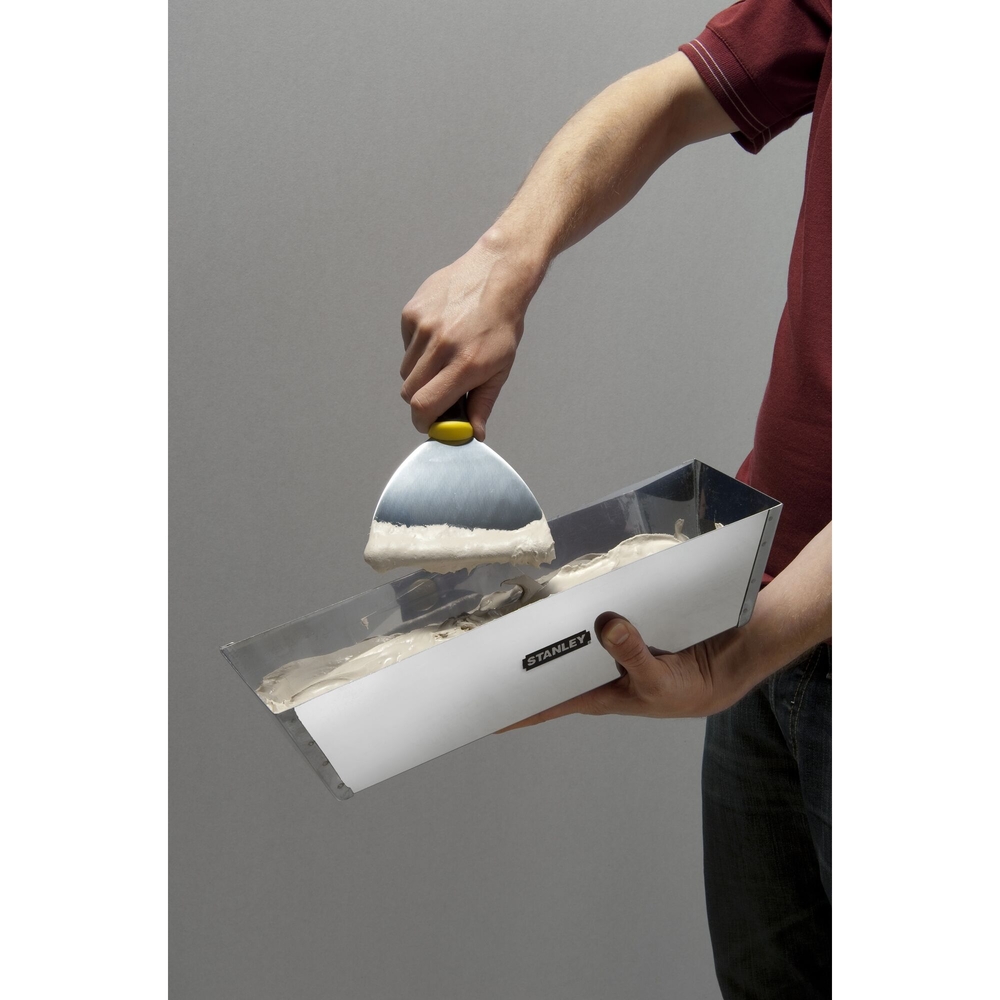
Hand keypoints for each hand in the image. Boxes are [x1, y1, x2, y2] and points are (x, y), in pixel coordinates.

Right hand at [399, 237, 542, 439]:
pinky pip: (406, 346)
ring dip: (421, 373)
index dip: (423, 421)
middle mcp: (441, 345)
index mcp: (465, 364)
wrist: (496, 275)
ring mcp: (424, 327)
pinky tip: (440, 334)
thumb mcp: (500, 368)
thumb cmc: (501, 324)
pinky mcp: (412, 313)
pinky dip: (418, 349)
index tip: (430, 422)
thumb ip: (482, 404)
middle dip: (422, 400)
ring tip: (445, 357)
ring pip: (406, 371)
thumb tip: (473, 433)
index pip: (424, 406)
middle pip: (409, 393)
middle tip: (440, 392)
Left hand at [499, 521, 832, 730]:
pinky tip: (560, 594)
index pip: (544, 706)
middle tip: (475, 653)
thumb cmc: (688, 688)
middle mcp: (594, 673)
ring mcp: (604, 650)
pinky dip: (576, 608)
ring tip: (506, 617)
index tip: (477, 713)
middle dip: (513, 665)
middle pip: (545, 669)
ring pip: (564, 640)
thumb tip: (606, 625)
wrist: (726, 665)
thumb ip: (633, 655)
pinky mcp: (619, 627)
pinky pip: (589, 617)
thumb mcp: (661, 679)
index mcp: (596, 695)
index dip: (511, 711)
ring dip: (543, 631)